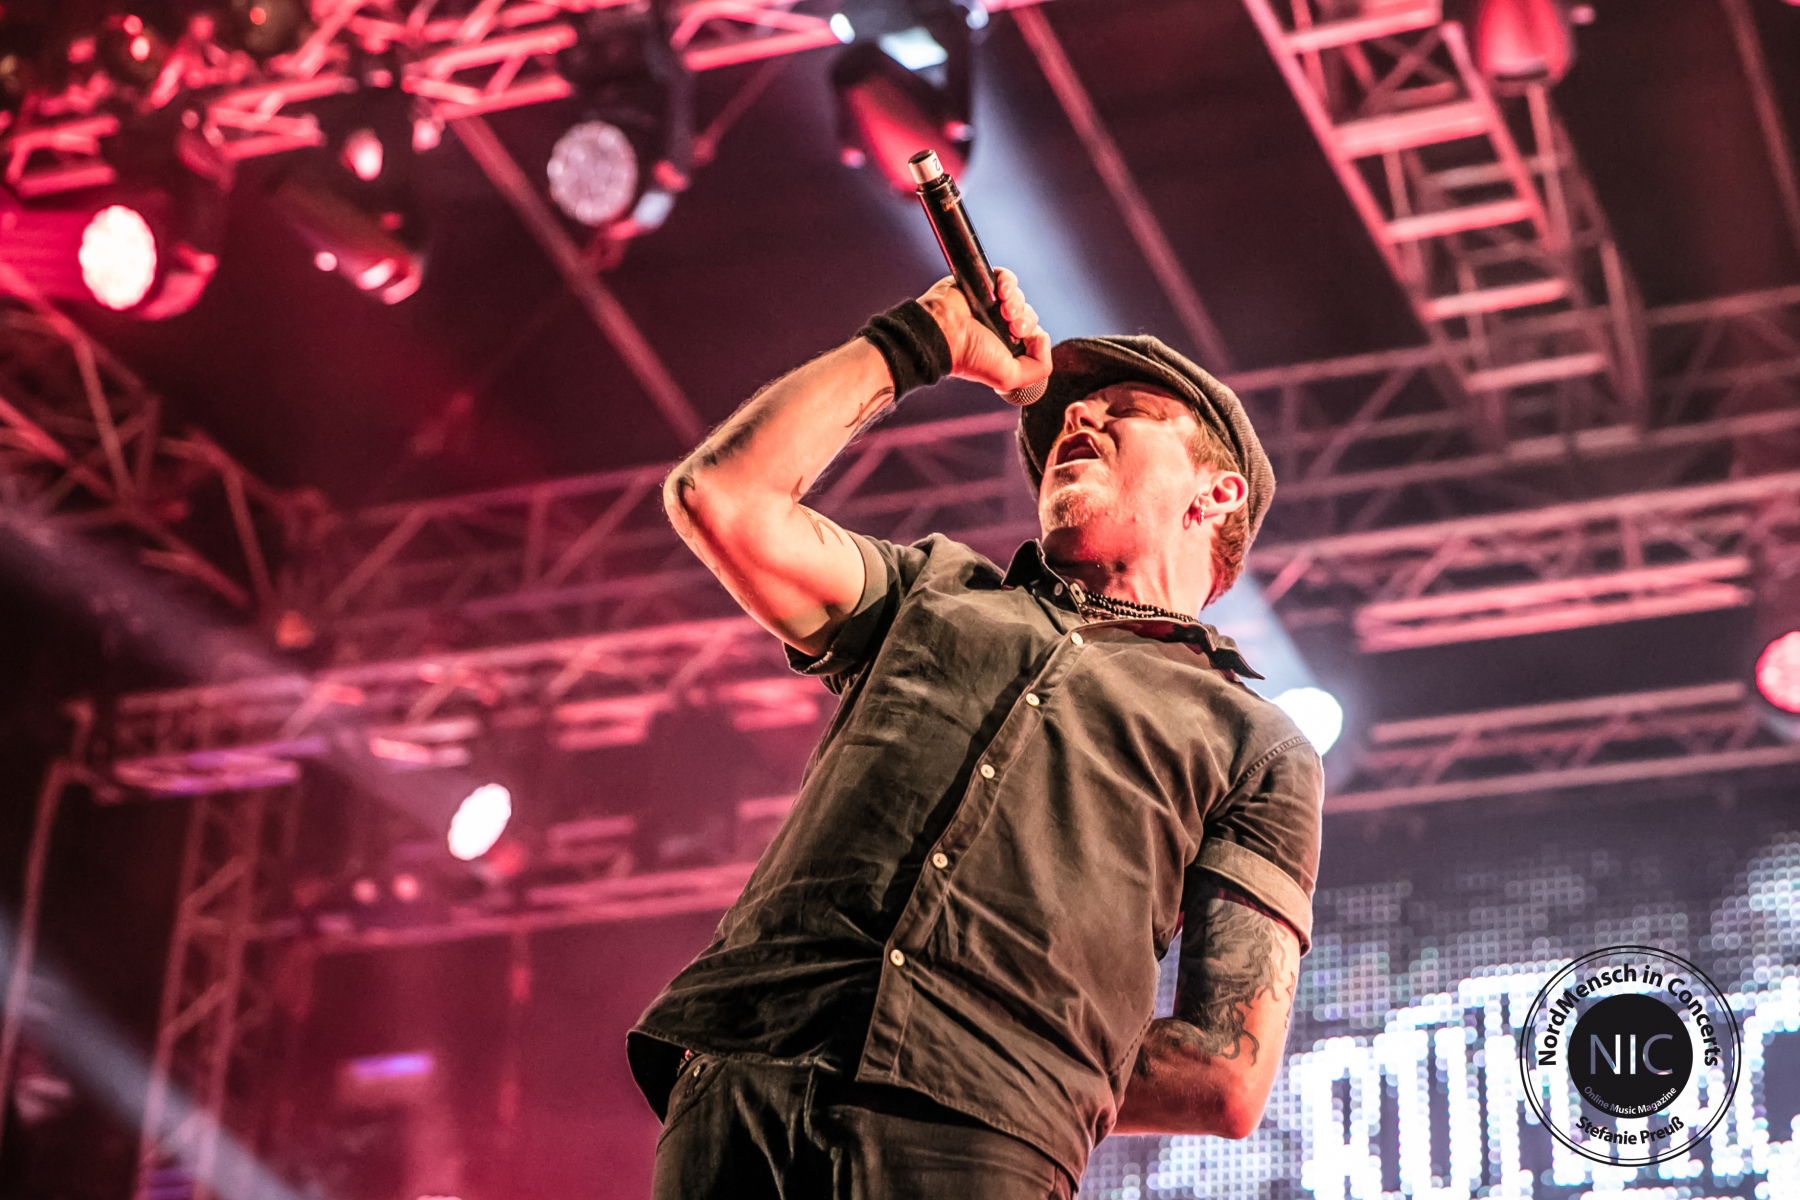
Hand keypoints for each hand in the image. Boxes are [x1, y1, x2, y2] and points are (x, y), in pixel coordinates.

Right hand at [918, 268, 1052, 395]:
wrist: (944, 334)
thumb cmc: (970, 357)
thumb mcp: (1009, 377)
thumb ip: (1038, 368)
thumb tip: (1044, 339)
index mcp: (1006, 348)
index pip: (1034, 336)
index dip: (1033, 335)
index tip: (1022, 339)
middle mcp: (999, 327)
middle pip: (1029, 315)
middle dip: (1025, 320)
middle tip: (1012, 326)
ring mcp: (991, 306)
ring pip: (1019, 297)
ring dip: (1017, 302)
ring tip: (1004, 310)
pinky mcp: (983, 286)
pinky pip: (1006, 278)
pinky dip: (1008, 281)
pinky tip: (1001, 291)